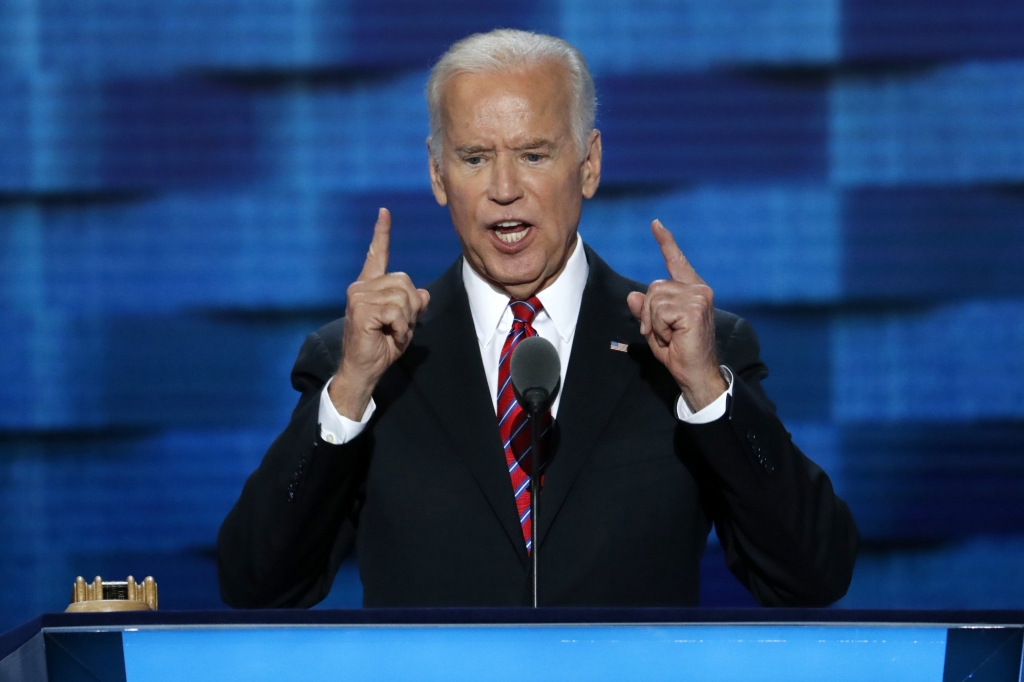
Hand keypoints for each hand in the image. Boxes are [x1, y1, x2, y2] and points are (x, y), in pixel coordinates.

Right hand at [329, 208, 430, 419]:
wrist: (364, 370)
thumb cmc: (381, 346)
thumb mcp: (404, 323)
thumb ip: (412, 306)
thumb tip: (423, 294)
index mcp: (370, 287)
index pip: (376, 254)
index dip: (381, 233)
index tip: (384, 212)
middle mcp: (361, 287)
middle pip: (405, 281)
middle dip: (411, 307)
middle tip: (399, 326)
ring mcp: (359, 296)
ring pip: (402, 296)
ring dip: (406, 319)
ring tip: (392, 332)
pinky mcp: (361, 309)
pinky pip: (396, 310)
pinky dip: (401, 327)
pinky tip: (390, 336)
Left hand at [626, 220, 725, 411]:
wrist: (696, 374)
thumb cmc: (679, 353)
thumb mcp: (656, 329)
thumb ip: (646, 311)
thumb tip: (633, 295)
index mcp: (691, 291)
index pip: (676, 261)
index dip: (665, 243)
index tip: (655, 224)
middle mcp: (698, 289)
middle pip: (653, 287)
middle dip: (649, 313)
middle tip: (664, 333)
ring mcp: (698, 297)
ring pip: (654, 298)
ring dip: (654, 323)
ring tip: (670, 336)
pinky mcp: (694, 308)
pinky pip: (659, 311)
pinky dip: (659, 328)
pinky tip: (674, 338)